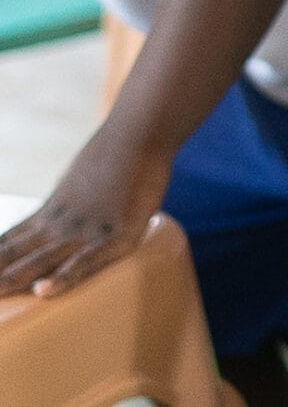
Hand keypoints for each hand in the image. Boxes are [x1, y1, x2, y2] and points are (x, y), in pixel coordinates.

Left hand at [0, 137, 169, 297]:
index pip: (6, 242)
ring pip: (41, 259)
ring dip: (14, 277)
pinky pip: (86, 260)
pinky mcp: (117, 235)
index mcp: (48, 213)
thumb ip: (63, 204)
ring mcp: (86, 230)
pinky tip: (44, 290)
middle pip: (16, 254)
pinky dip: (65, 275)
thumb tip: (50, 218)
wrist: (139, 133)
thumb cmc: (114, 155)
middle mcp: (60, 224)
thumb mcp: (75, 181)